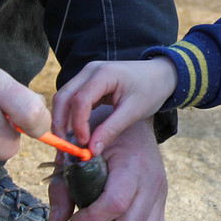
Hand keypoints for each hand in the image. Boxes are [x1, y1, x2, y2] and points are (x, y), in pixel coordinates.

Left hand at [48, 107, 167, 220]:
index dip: (91, 220)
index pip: (115, 203)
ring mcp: (160, 194)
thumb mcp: (78, 154)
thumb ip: (63, 186)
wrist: (134, 125)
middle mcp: (151, 181)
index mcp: (131, 165)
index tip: (76, 220)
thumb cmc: (102, 138)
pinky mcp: (162, 203)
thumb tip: (57, 220)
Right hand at [52, 57, 176, 153]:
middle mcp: (90, 71)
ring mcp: (87, 75)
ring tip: (66, 145)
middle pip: (63, 97)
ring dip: (62, 122)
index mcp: (104, 74)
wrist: (160, 75)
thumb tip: (91, 150)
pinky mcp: (87, 83)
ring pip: (63, 98)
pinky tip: (73, 134)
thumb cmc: (150, 90)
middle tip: (64, 149)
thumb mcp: (133, 112)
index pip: (80, 100)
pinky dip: (69, 117)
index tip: (84, 144)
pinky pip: (71, 100)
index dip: (78, 124)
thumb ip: (111, 130)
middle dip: (60, 124)